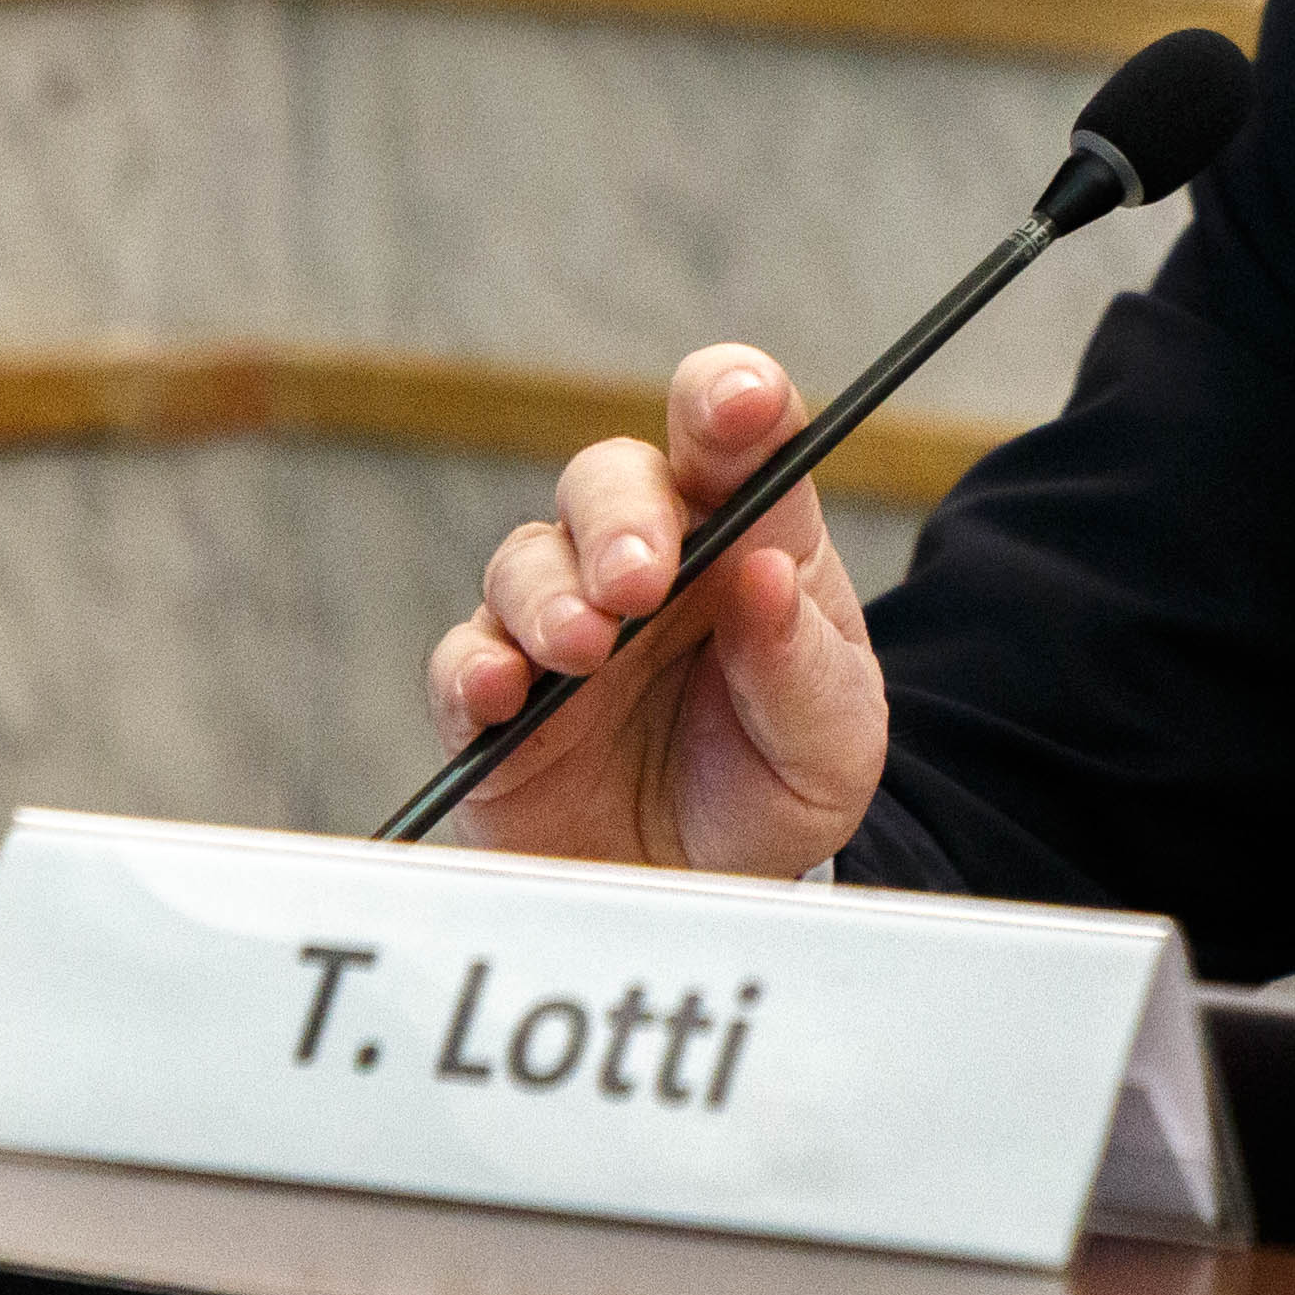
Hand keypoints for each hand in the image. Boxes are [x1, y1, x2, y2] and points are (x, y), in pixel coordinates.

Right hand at [419, 346, 886, 876]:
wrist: (710, 895)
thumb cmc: (776, 788)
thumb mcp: (831, 740)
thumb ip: (803, 664)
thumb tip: (765, 577)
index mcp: (746, 539)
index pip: (736, 436)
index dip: (732, 399)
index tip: (740, 403)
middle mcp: (648, 561)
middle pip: (611, 478)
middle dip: (620, 516)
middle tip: (639, 581)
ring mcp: (563, 622)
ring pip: (528, 557)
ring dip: (550, 593)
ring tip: (584, 648)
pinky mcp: (494, 701)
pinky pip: (463, 659)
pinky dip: (475, 666)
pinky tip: (505, 691)